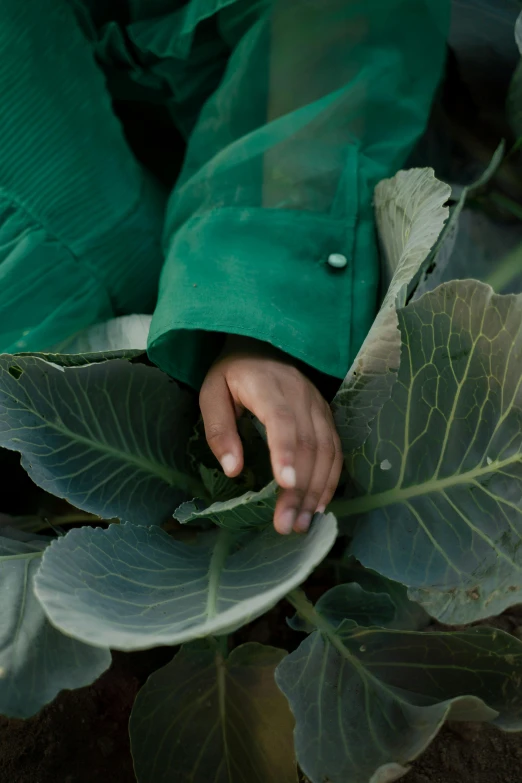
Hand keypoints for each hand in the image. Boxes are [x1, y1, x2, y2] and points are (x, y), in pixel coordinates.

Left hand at [199, 336, 342, 533]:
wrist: (261, 343)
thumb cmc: (231, 374)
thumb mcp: (212, 395)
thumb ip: (220, 430)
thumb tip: (233, 470)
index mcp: (268, 386)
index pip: (282, 421)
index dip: (286, 453)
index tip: (285, 485)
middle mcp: (301, 395)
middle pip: (308, 444)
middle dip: (299, 489)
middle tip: (287, 525)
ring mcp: (318, 405)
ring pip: (326, 450)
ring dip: (316, 490)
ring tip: (301, 523)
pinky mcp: (326, 415)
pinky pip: (335, 449)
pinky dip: (330, 479)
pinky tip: (318, 504)